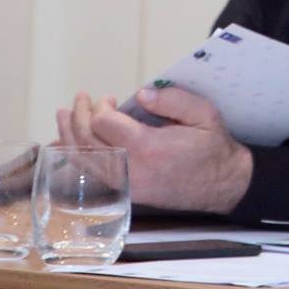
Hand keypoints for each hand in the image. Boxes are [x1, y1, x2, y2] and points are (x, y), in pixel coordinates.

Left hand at [53, 87, 252, 213]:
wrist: (224, 184)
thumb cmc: (214, 147)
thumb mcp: (203, 114)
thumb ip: (172, 99)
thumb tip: (141, 94)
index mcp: (149, 148)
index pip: (104, 125)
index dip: (100, 107)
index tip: (109, 98)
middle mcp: (133, 170)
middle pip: (88, 143)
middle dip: (79, 117)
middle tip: (80, 99)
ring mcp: (128, 186)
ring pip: (86, 162)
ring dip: (70, 137)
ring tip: (63, 116)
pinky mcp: (129, 194)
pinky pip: (94, 177)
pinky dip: (77, 160)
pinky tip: (69, 146)